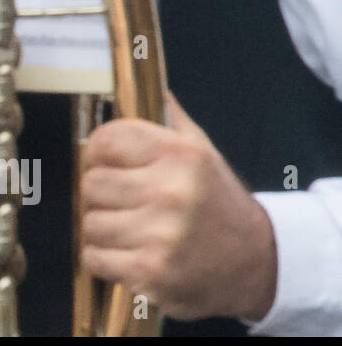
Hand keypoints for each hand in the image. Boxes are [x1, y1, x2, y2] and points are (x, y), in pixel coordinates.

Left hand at [80, 93, 277, 321]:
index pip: (104, 140)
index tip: (109, 165)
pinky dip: (103, 259)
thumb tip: (140, 73)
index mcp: (180, 154)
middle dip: (100, 195)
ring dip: (102, 230)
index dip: (98, 154)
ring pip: (88, 223)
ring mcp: (161, 234)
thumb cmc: (218, 202)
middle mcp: (171, 191)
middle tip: (124, 203)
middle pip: (90, 184)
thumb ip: (165, 116)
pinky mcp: (151, 272)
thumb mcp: (201, 150)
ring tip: (130, 230)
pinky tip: (129, 255)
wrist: (258, 263)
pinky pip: (93, 258)